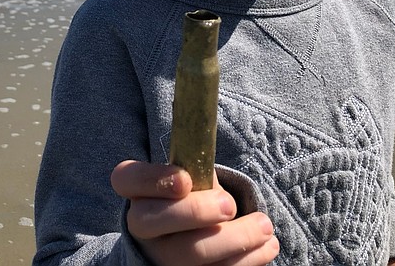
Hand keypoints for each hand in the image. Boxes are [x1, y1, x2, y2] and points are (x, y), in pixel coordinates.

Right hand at [111, 160, 278, 265]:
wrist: (184, 241)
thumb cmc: (192, 199)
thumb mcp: (190, 179)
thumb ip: (196, 168)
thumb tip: (209, 141)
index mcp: (137, 193)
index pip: (127, 179)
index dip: (153, 178)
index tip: (186, 179)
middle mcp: (140, 227)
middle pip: (155, 219)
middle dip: (197, 211)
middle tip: (230, 205)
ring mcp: (160, 258)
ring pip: (191, 253)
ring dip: (236, 239)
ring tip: (265, 226)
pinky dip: (246, 260)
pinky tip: (267, 247)